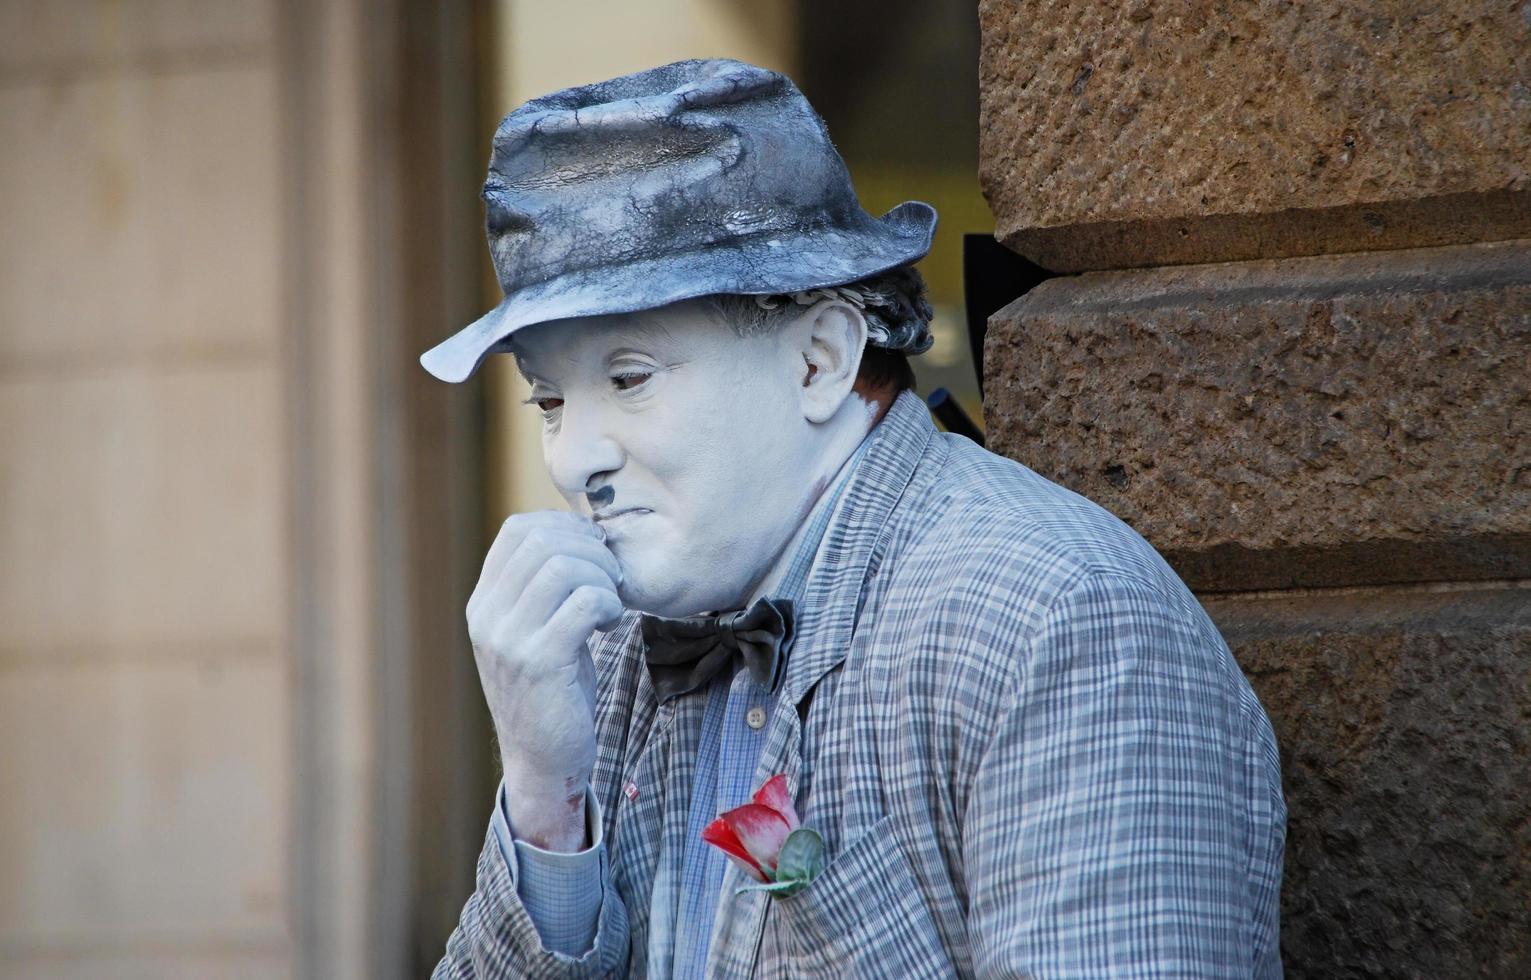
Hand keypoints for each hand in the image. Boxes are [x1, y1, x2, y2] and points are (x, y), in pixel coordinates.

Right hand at [466, 511, 624, 849]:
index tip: (594, 550)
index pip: (517, 530)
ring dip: (602, 577)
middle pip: (542, 541)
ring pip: (563, 566)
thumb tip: (581, 530)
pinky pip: (584, 603)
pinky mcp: (539, 663)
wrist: (543, 760)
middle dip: (590, 550)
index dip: (564, 527)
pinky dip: (608, 604)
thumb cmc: (552, 689)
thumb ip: (541, 587)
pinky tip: (610, 625)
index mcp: (483, 603)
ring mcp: (508, 640)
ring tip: (610, 603)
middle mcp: (487, 617)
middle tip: (611, 578)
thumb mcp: (534, 630)